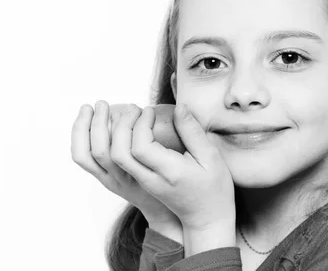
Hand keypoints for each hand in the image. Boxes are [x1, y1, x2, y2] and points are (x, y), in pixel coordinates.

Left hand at [114, 103, 235, 230]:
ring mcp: (143, 183)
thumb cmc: (213, 188)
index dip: (140, 124)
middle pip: (119, 154)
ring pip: (113, 159)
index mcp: (169, 172)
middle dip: (120, 126)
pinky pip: (119, 162)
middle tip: (133, 109)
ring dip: (113, 135)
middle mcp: (151, 180)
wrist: (206, 219)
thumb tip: (179, 107)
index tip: (150, 110)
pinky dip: (116, 143)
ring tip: (125, 116)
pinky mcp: (140, 183)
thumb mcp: (211, 157)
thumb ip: (192, 132)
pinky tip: (125, 128)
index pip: (140, 147)